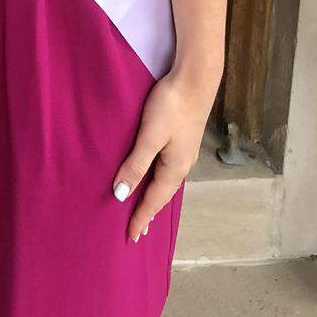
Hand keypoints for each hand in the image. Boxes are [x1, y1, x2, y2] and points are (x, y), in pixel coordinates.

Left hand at [112, 63, 218, 242]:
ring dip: (154, 196)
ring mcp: (183, 152)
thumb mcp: (150, 137)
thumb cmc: (171, 106)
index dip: (141, 217)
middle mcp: (182, 165)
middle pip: (162, 194)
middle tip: (138, 229)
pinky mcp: (181, 139)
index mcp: (175, 168)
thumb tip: (121, 195)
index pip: (154, 200)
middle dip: (149, 212)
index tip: (131, 236)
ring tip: (144, 208)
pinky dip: (158, 180)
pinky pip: (167, 168)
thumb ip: (136, 165)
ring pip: (165, 181)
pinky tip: (155, 176)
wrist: (195, 79)